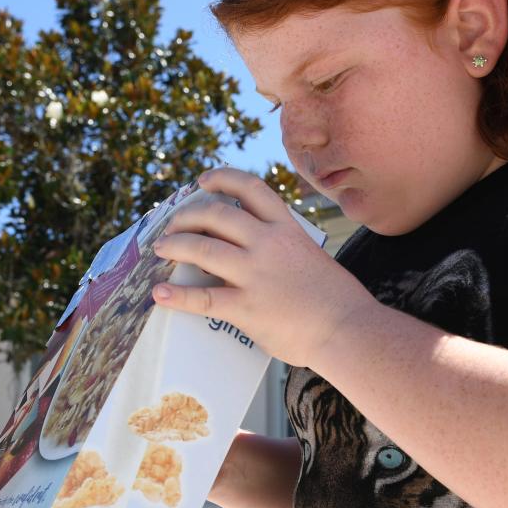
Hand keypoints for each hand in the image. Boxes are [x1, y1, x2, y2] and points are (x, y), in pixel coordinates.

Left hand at [151, 168, 377, 366]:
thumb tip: (255, 251)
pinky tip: (159, 295)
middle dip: (186, 216)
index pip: (250, 189)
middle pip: (215, 215)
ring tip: (161, 250)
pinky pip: (203, 298)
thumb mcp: (311, 255)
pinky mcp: (246, 307)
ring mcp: (255, 275)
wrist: (348, 329)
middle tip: (172, 226)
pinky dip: (176, 297)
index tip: (203, 181)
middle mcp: (268, 244)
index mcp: (287, 228)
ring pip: (201, 248)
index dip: (222, 178)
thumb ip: (284, 247)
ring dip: (174, 245)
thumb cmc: (335, 299)